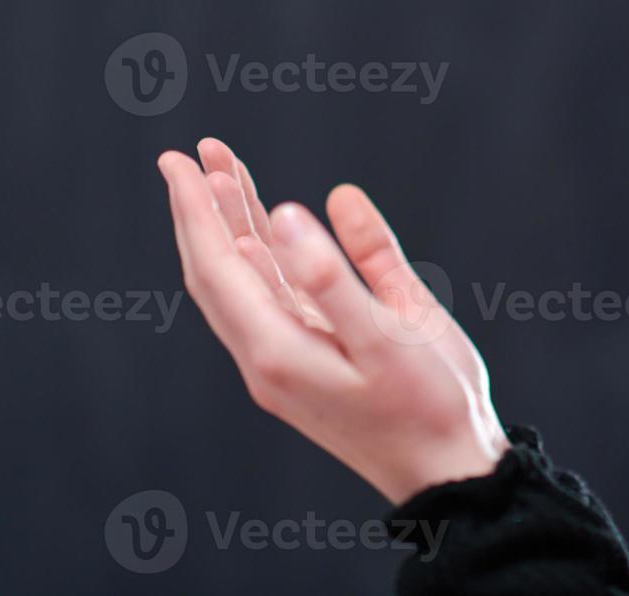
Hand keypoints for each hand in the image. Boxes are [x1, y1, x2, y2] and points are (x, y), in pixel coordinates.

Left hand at [158, 137, 509, 505]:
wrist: (448, 474)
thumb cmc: (432, 405)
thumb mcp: (394, 335)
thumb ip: (341, 274)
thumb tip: (292, 211)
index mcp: (278, 351)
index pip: (219, 266)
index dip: (198, 209)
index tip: (181, 160)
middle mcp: (267, 360)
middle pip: (217, 272)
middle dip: (202, 209)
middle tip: (189, 154)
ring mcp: (284, 364)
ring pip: (243, 283)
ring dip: (231, 225)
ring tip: (223, 170)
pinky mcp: (308, 363)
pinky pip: (271, 298)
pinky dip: (263, 255)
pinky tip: (264, 227)